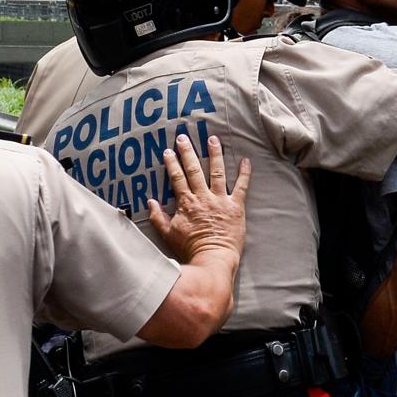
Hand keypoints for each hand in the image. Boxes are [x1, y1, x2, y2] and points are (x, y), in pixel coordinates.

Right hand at [149, 134, 250, 264]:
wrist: (212, 259)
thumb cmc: (190, 249)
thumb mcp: (168, 234)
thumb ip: (158, 217)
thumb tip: (150, 202)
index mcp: (186, 203)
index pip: (177, 178)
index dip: (173, 163)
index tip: (169, 151)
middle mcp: (203, 197)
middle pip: (194, 170)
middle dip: (188, 152)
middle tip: (184, 137)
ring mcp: (220, 200)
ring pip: (217, 172)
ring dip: (215, 154)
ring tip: (213, 139)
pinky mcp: (236, 207)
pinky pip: (241, 186)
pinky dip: (244, 173)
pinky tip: (245, 160)